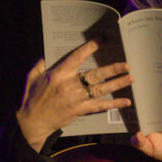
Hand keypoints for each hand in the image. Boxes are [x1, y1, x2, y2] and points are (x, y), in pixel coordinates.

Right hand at [16, 40, 131, 151]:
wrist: (32, 122)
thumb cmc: (31, 98)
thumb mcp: (32, 77)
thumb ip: (41, 64)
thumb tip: (48, 53)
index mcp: (59, 74)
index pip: (77, 57)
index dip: (91, 47)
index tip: (103, 40)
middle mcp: (70, 85)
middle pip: (95, 75)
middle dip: (112, 69)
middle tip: (127, 65)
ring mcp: (77, 98)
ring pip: (101, 89)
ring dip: (117, 84)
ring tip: (130, 78)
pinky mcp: (80, 110)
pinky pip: (100, 106)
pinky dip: (114, 104)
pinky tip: (126, 101)